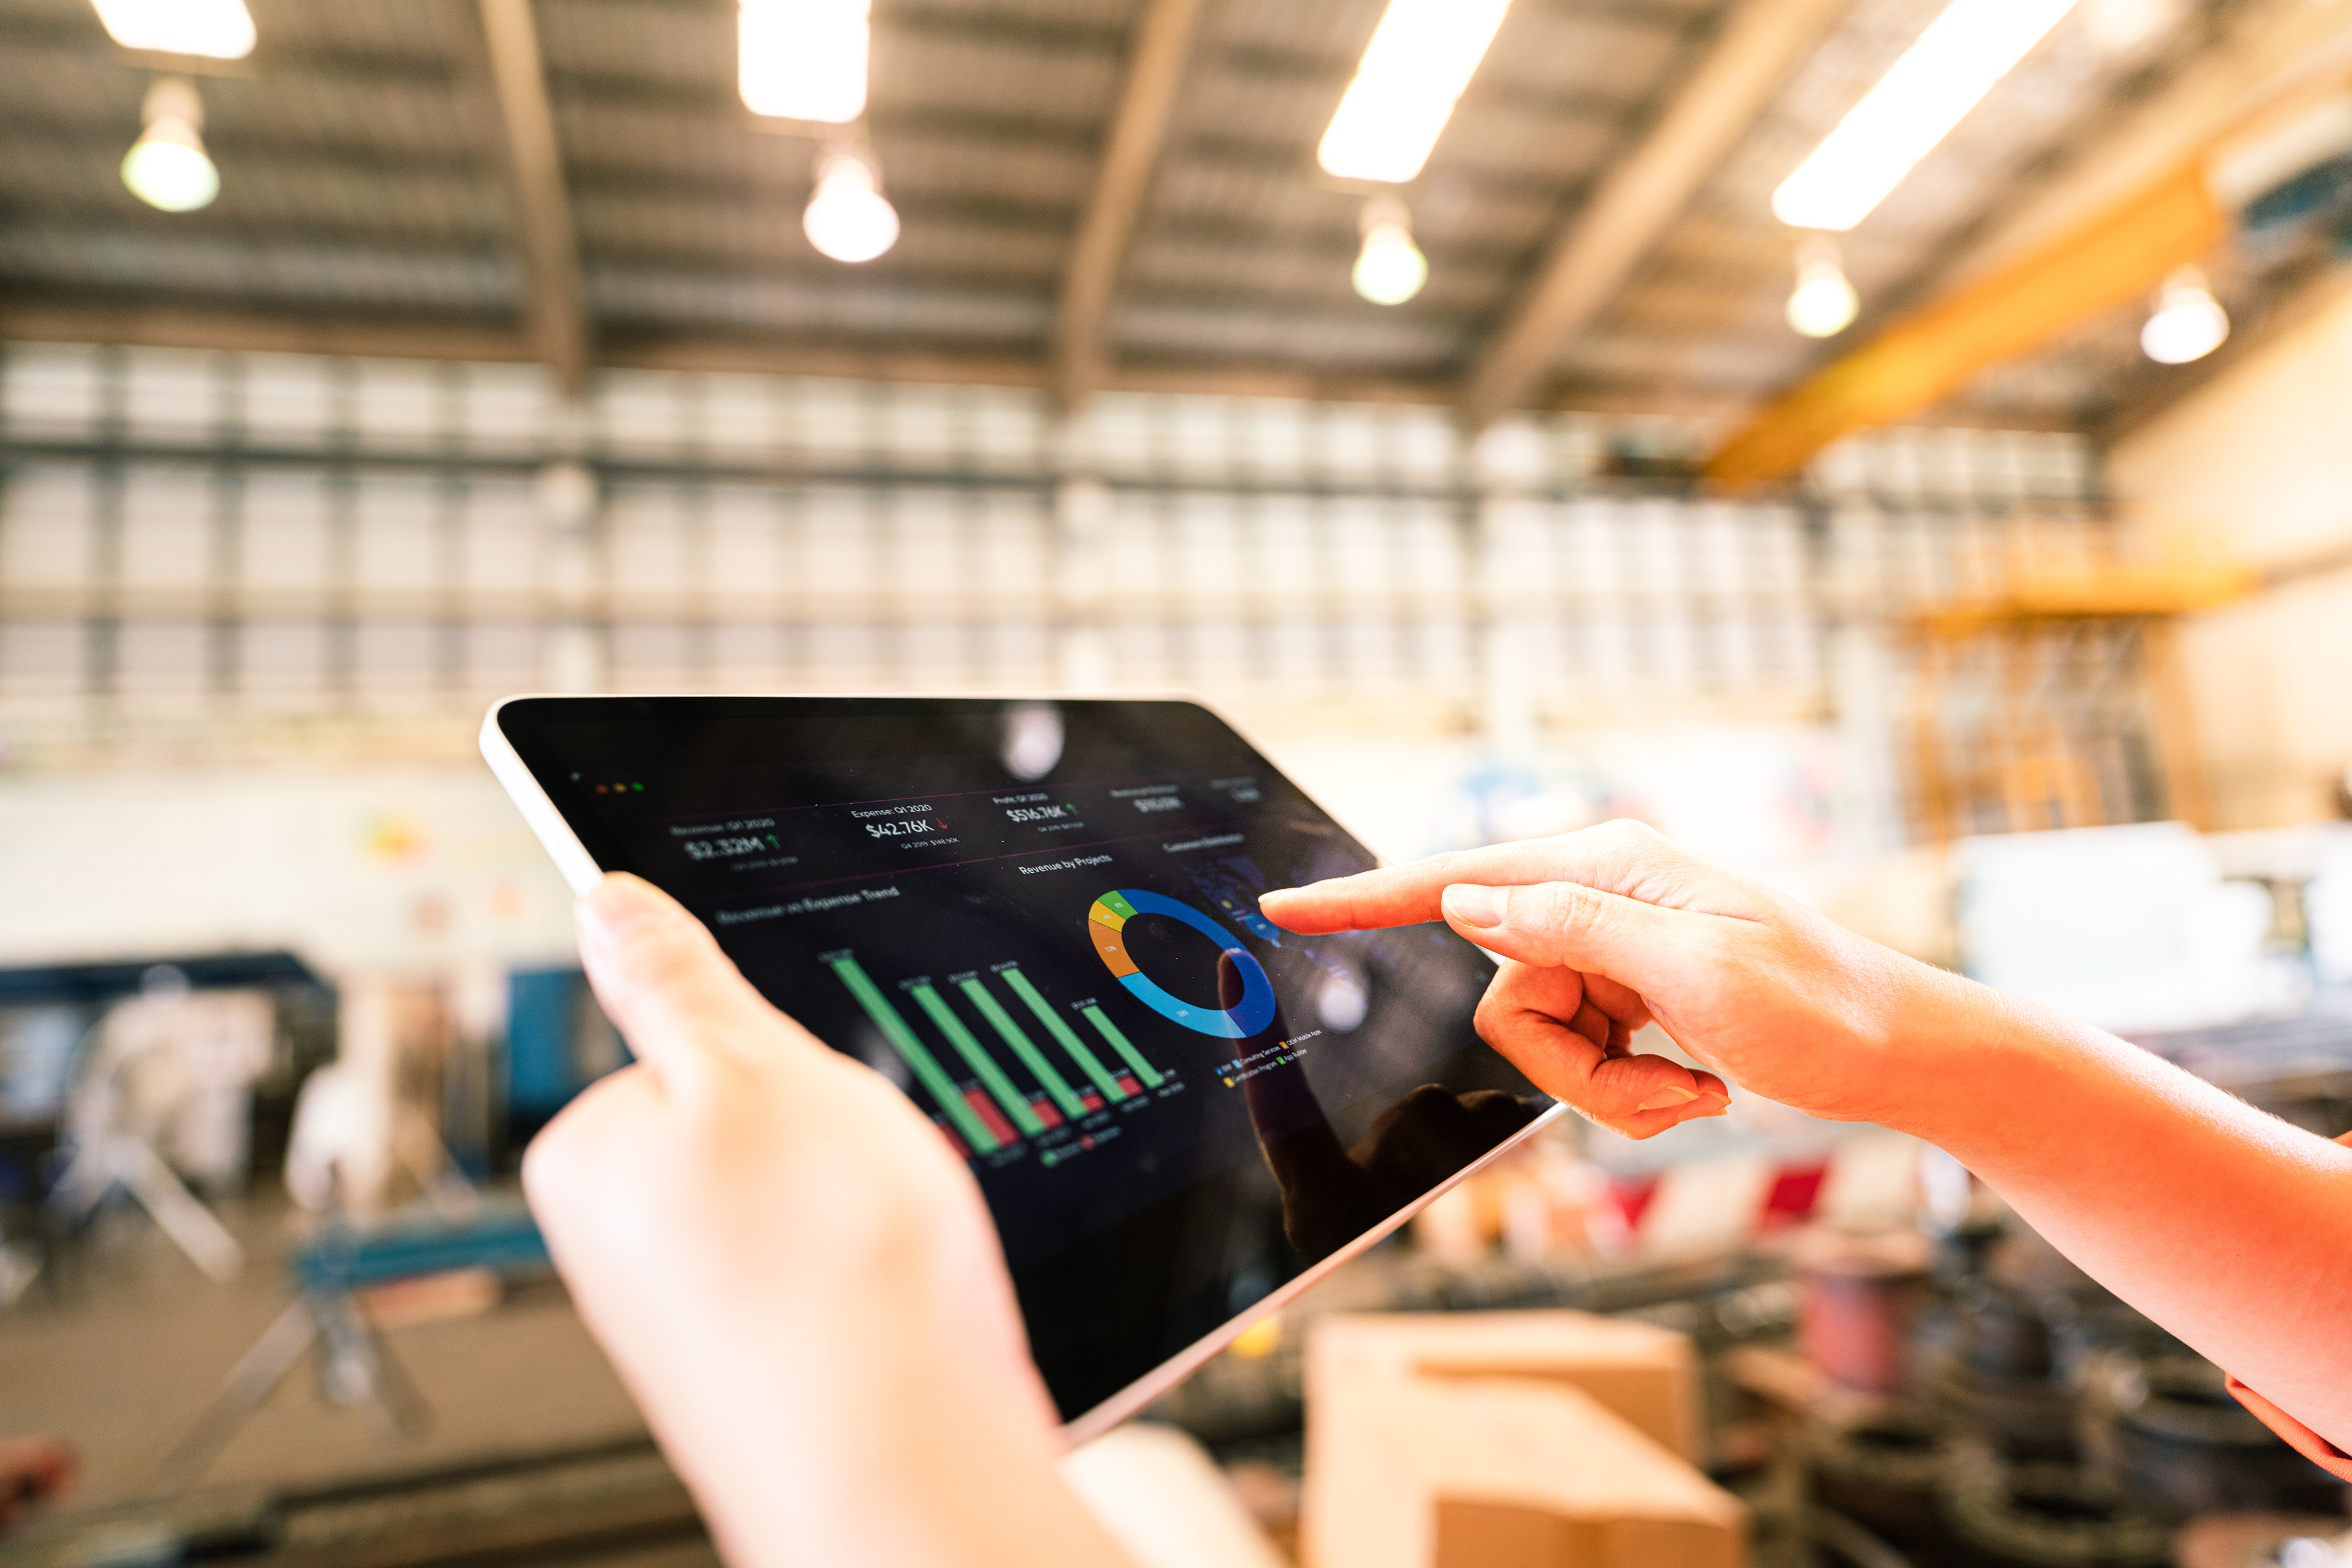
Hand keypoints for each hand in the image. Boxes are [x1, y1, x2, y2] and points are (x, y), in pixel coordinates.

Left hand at [525, 874, 1127, 1567]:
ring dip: (864, 1194)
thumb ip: (675, 978)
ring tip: (887, 1231)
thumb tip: (608, 901)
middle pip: (743, 1114)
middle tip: (858, 1154)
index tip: (813, 1070)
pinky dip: (883, 1263)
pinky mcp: (772, 1359)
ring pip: (804, 1192)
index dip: (765, 1038)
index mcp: (589, 1153)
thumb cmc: (825, 1283)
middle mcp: (623, 1242)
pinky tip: (901, 1288)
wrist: (906, 1467)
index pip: (671, 1033)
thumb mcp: (753, 1067)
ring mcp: (699, 1309)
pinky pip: (838, 1265)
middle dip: (822, 1117)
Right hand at [1259, 821, 1969, 1138]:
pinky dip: (1635, 1095)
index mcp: (1605, 865)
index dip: (1366, 898)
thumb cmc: (1818, 1005)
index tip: (1288, 905)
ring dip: (1613, 1090)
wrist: (1898, 1056)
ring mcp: (1612, 954)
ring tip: (1694, 1087)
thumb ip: (1569, 925)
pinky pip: (1581, 1067)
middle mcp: (1597, 900)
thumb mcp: (1694, 965)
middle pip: (1503, 996)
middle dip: (1573, 1065)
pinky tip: (1701, 1085)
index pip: (1458, 877)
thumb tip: (1465, 897)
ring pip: (1540, 1044)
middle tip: (1663, 1080)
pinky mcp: (1628, 1001)